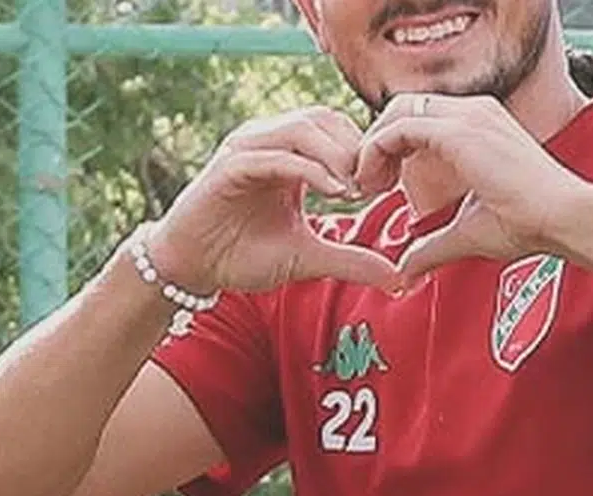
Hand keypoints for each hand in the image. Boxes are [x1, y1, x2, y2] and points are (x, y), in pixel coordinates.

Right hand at [148, 107, 399, 293]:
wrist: (192, 268)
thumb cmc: (244, 256)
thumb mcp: (310, 257)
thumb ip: (352, 260)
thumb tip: (400, 279)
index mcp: (289, 154)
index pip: (337, 128)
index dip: (367, 151)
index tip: (390, 186)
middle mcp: (268, 142)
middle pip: (325, 118)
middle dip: (357, 148)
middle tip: (377, 185)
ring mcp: (247, 150)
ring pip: (302, 129)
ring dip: (336, 155)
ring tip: (356, 189)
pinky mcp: (229, 167)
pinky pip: (275, 155)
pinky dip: (308, 169)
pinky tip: (333, 193)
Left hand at [353, 93, 591, 284]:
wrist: (562, 218)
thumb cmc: (529, 223)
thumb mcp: (468, 232)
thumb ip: (432, 246)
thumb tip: (407, 270)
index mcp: (478, 125)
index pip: (419, 117)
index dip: (392, 147)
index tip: (384, 185)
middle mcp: (472, 112)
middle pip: (401, 107)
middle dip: (376, 142)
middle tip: (369, 184)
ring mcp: (467, 117)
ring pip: (395, 112)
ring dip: (372, 147)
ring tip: (368, 185)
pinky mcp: (459, 132)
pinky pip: (399, 128)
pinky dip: (377, 151)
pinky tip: (376, 183)